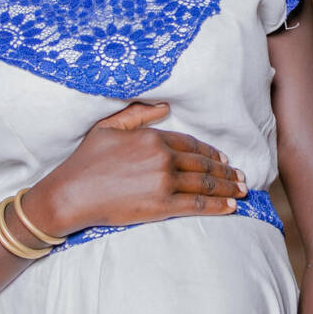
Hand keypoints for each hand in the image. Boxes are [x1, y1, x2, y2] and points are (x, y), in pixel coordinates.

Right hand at [27, 102, 246, 239]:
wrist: (70, 195)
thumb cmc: (85, 161)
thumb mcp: (108, 128)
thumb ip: (137, 115)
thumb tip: (165, 106)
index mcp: (152, 138)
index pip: (191, 144)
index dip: (211, 153)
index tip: (224, 158)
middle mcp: (162, 157)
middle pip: (204, 164)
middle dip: (227, 171)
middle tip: (242, 177)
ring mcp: (163, 182)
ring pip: (205, 183)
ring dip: (228, 188)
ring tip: (242, 192)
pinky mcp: (161, 205)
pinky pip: (197, 204)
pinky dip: (218, 206)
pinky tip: (231, 207)